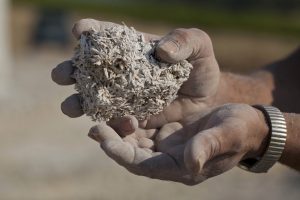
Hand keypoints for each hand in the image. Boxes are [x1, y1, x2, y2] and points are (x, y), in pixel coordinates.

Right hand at [51, 18, 219, 127]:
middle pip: (87, 70)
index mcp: (132, 49)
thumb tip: (162, 50)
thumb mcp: (198, 46)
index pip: (106, 37)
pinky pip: (112, 123)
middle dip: (70, 70)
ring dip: (77, 102)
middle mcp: (121, 73)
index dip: (89, 31)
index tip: (80, 31)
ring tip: (73, 107)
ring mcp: (123, 98)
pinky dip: (107, 125)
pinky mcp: (130, 119)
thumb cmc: (200, 67)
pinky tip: (110, 126)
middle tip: (65, 74)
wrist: (207, 99)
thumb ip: (183, 41)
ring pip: (92, 99)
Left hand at [88, 104, 268, 184]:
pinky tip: (119, 107)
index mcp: (183, 166)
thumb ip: (210, 146)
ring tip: (101, 114)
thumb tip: (191, 162)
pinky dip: (130, 120)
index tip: (101, 137)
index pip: (143, 165)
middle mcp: (170, 159)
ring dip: (117, 131)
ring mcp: (168, 146)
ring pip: (134, 142)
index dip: (121, 153)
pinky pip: (143, 130)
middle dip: (112, 141)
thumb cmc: (240, 129)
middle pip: (133, 155)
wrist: (246, 123)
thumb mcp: (229, 134)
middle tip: (93, 125)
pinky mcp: (168, 133)